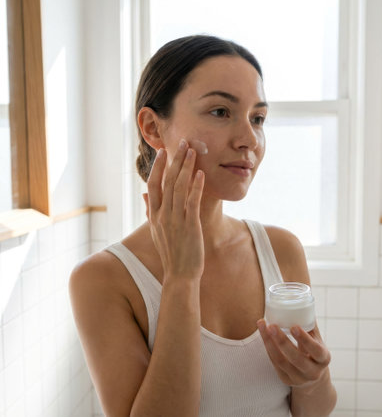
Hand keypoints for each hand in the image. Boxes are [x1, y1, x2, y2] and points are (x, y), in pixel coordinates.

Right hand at [143, 139, 204, 281]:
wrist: (179, 275)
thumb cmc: (171, 253)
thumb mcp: (156, 232)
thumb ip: (151, 211)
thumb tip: (145, 194)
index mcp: (154, 215)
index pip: (153, 185)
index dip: (157, 166)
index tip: (163, 151)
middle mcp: (162, 215)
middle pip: (167, 181)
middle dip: (174, 160)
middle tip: (182, 142)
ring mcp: (175, 220)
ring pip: (179, 187)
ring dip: (186, 167)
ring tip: (192, 150)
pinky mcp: (190, 226)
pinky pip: (192, 202)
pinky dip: (196, 186)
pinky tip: (200, 173)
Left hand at [257, 319, 330, 389]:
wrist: (312, 373)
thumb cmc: (312, 345)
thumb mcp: (315, 335)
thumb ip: (309, 315)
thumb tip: (306, 286)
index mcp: (323, 358)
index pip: (316, 350)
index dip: (305, 340)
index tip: (294, 326)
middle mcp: (313, 372)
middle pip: (296, 358)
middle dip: (282, 342)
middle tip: (272, 325)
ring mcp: (299, 379)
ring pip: (282, 362)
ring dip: (270, 343)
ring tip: (263, 325)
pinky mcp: (286, 380)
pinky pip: (275, 364)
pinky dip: (268, 348)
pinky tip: (264, 334)